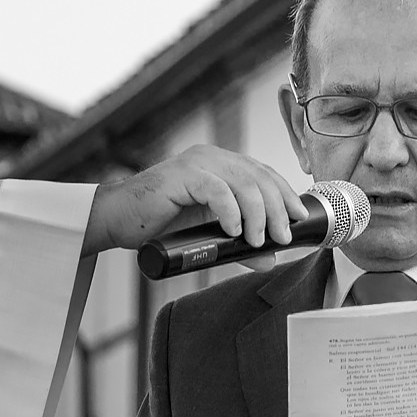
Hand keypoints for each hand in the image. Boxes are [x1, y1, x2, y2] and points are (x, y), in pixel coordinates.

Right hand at [85, 145, 306, 257]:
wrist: (118, 221)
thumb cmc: (160, 224)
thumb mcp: (208, 235)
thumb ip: (238, 243)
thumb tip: (269, 259)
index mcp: (221, 165)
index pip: (263, 174)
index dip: (284, 194)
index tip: (298, 219)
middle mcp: (212, 157)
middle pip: (258, 178)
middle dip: (276, 208)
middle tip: (282, 237)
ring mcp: (196, 163)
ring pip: (242, 183)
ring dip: (257, 214)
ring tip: (259, 240)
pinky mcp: (180, 175)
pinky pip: (215, 189)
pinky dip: (230, 211)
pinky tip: (234, 230)